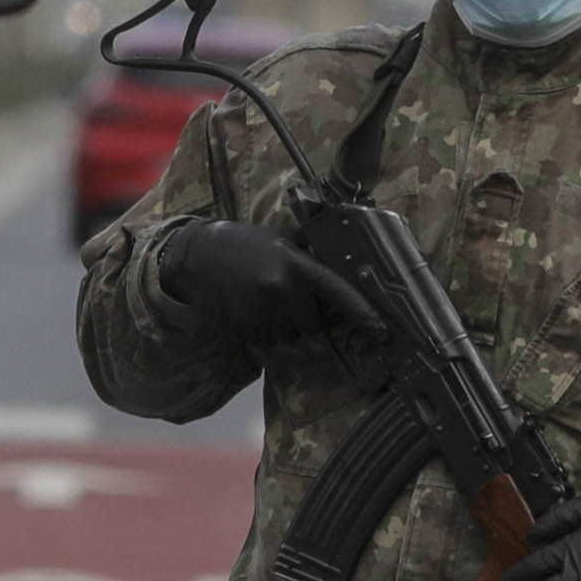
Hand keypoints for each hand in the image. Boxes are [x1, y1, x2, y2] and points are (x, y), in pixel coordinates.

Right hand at [157, 217, 375, 356]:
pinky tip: (251, 309)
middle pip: (313, 324)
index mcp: (296, 264)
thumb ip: (310, 249)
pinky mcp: (245, 328)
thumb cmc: (245, 245)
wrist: (197, 256)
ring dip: (285, 325)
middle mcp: (281, 289)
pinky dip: (265, 331)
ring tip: (264, 300)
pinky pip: (269, 342)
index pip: (338, 292)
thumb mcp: (280, 239)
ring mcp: (261, 311)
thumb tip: (345, 253)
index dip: (363, 314)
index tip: (383, 332)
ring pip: (291, 336)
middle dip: (305, 316)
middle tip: (285, 296)